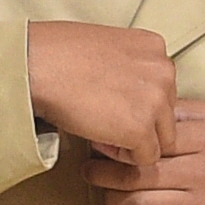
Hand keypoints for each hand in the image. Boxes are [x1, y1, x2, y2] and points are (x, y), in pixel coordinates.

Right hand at [26, 18, 178, 165]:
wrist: (37, 66)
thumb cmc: (57, 53)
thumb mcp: (105, 46)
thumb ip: (126, 67)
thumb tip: (124, 92)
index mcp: (154, 48)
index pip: (162, 89)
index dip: (136, 103)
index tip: (109, 104)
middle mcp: (164, 71)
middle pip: (166, 115)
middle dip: (139, 123)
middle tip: (103, 121)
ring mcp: (156, 101)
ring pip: (160, 139)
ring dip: (133, 142)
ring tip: (100, 131)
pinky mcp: (141, 128)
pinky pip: (145, 158)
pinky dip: (123, 157)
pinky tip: (98, 139)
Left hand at [86, 102, 204, 204]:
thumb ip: (192, 113)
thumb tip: (151, 105)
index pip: (149, 138)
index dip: (117, 140)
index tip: (98, 138)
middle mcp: (203, 173)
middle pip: (137, 174)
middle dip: (103, 173)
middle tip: (88, 170)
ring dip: (116, 202)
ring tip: (107, 194)